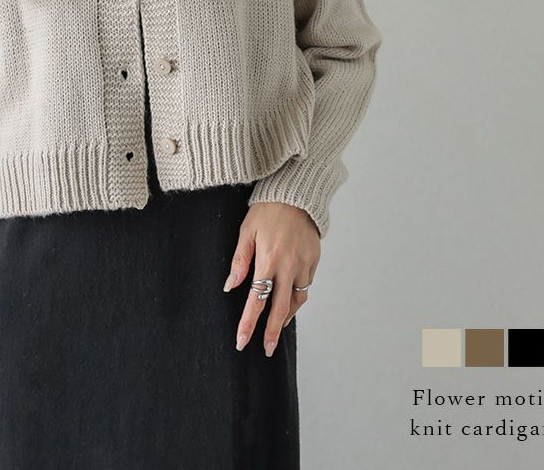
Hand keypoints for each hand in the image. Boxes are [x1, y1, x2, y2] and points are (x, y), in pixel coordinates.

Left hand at [223, 201, 320, 355]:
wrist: (296, 194)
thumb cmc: (267, 211)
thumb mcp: (246, 232)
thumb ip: (239, 261)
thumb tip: (229, 287)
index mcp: (269, 260)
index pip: (257, 300)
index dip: (249, 323)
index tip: (242, 341)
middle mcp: (289, 266)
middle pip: (281, 309)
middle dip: (272, 333)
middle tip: (267, 350)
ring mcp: (304, 264)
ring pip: (296, 300)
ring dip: (287, 316)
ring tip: (278, 326)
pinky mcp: (314, 260)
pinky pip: (306, 286)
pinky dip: (297, 296)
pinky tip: (289, 299)